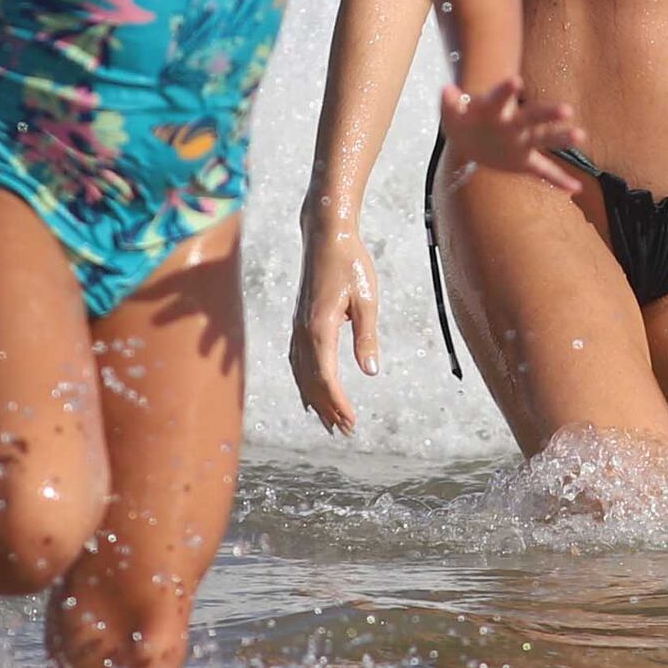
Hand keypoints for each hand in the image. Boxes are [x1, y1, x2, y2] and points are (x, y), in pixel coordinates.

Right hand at [290, 226, 379, 435]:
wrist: (326, 236)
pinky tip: (309, 393)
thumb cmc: (350, 264)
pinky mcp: (299, 323)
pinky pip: (297, 361)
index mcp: (320, 329)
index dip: (338, 403)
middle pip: (311, 382)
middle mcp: (304, 332)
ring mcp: (298, 328)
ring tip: (328, 422)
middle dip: (327, 408)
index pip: (326, 378)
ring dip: (314, 399)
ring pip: (301, 374)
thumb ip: (367, 336)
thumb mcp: (366, 299)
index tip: (352, 422)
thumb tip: (370, 371)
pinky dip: (303, 382)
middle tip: (344, 431)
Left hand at [437, 79, 584, 198]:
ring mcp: (521, 142)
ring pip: (543, 139)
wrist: (471, 137)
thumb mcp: (451, 114)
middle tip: (567, 110)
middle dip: (548, 114)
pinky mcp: (524, 161)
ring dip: (561, 139)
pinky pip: (543, 171)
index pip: (499, 98)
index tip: (515, 81)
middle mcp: (513, 124)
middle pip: (532, 117)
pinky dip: (559, 180)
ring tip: (580, 136)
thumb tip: (447, 90)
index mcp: (493, 110)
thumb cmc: (464, 120)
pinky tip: (575, 188)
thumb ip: (449, 104)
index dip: (505, 90)